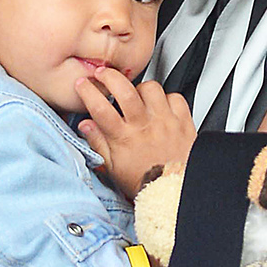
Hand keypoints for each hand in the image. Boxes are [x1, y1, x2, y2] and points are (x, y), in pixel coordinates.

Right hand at [76, 70, 195, 198]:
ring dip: (141, 88)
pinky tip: (161, 106)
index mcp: (124, 138)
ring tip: (137, 95)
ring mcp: (165, 122)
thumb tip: (85, 126)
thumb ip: (98, 143)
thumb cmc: (144, 182)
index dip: (88, 92)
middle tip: (104, 74)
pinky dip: (168, 98)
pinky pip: (176, 97)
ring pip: (151, 89)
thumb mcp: (113, 168)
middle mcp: (144, 126)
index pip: (100, 108)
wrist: (173, 191)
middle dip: (110, 76)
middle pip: (124, 90)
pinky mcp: (183, 122)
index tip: (83, 85)